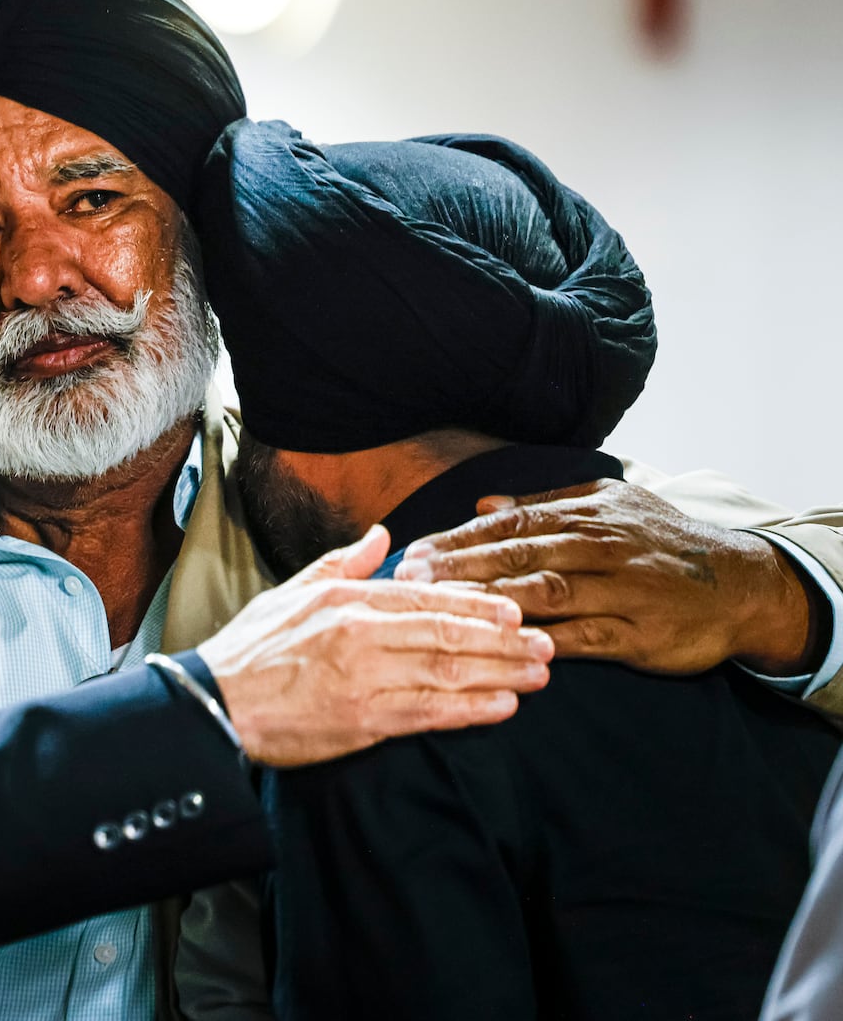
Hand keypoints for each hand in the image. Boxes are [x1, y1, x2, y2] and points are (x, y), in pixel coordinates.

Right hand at [198, 525, 551, 766]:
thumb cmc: (251, 649)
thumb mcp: (293, 592)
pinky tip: (503, 706)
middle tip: (546, 643)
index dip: (475, 604)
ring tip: (539, 673)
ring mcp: (366, 677)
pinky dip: (471, 709)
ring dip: (501, 672)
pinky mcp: (364, 719)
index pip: (425, 598)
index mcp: (347, 600)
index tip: (513, 610)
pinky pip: (430, 712)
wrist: (216, 703)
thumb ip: (342, 562)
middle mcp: (362, 634)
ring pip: (449, 671)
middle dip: (503, 639)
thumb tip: (381, 534)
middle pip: (448, 633)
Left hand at [391, 479, 816, 676]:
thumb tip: (482, 503)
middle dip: (459, 568)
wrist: (742, 584)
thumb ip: (545, 504)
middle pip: (517, 556)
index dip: (458, 539)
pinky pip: (583, 637)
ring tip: (440, 611)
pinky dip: (543, 641)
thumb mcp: (610, 506)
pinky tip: (504, 647)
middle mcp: (600, 547)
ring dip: (487, 602)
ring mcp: (620, 591)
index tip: (414, 553)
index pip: (509, 525)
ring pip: (544, 593)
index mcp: (586, 515)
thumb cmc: (662, 543)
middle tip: (409, 581)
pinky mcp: (638, 634)